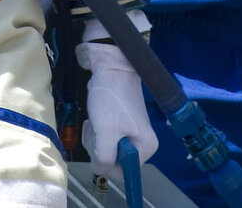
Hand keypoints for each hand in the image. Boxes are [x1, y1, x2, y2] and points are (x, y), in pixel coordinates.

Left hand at [77, 40, 157, 165]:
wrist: (110, 68)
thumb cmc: (111, 100)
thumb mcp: (105, 133)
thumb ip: (104, 158)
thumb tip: (101, 170)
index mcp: (146, 147)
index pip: (125, 172)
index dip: (108, 164)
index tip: (99, 147)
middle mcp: (142, 143)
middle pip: (114, 161)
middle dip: (99, 148)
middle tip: (97, 130)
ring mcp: (131, 133)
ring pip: (106, 149)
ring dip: (95, 138)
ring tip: (95, 121)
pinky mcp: (120, 124)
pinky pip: (104, 138)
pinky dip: (96, 130)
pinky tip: (95, 118)